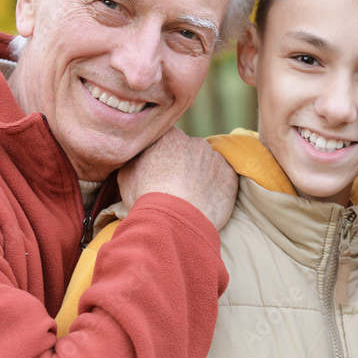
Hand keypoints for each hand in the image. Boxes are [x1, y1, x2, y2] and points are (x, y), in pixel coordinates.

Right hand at [118, 128, 236, 229]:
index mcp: (170, 136)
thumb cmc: (146, 198)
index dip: (165, 156)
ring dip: (202, 176)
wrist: (172, 221)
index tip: (162, 171)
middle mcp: (195, 142)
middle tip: (176, 186)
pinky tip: (203, 202)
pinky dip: (216, 188)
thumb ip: (137, 158)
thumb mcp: (127, 174)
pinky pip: (223, 179)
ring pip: (208, 164)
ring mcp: (215, 158)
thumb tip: (140, 155)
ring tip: (190, 198)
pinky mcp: (230, 176)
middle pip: (191, 151)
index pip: (170, 140)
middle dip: (186, 164)